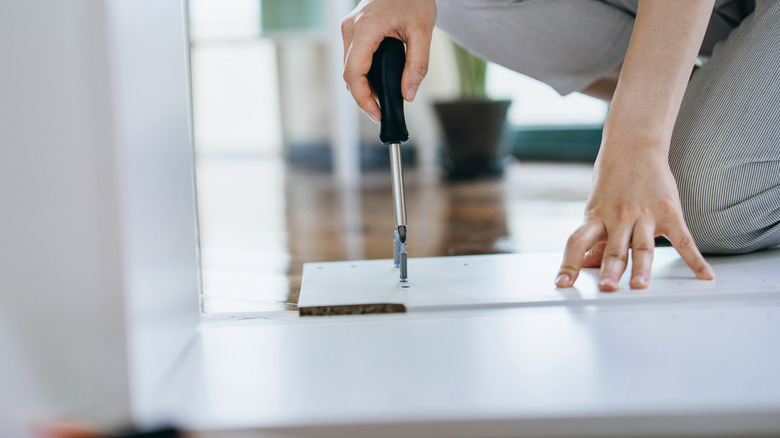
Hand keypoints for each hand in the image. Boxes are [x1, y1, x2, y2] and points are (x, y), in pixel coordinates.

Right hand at [341, 0, 435, 121]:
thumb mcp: (423, 32)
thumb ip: (417, 65)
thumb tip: (409, 95)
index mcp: (365, 29)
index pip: (354, 74)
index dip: (363, 99)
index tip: (377, 114)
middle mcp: (351, 29)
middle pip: (348, 74)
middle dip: (363, 97)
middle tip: (382, 112)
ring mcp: (349, 28)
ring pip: (348, 68)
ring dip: (362, 87)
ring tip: (382, 100)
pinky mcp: (352, 30)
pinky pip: (352, 59)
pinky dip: (362, 75)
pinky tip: (378, 84)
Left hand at [555, 147, 714, 290]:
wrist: (634, 147)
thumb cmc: (612, 182)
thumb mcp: (596, 209)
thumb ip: (594, 240)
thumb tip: (584, 267)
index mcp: (596, 218)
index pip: (577, 243)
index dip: (569, 264)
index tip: (561, 284)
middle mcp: (619, 218)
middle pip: (613, 248)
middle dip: (610, 270)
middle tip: (607, 289)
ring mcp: (645, 216)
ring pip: (643, 246)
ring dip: (641, 268)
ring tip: (639, 286)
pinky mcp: (669, 213)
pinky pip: (683, 240)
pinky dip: (695, 259)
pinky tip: (705, 276)